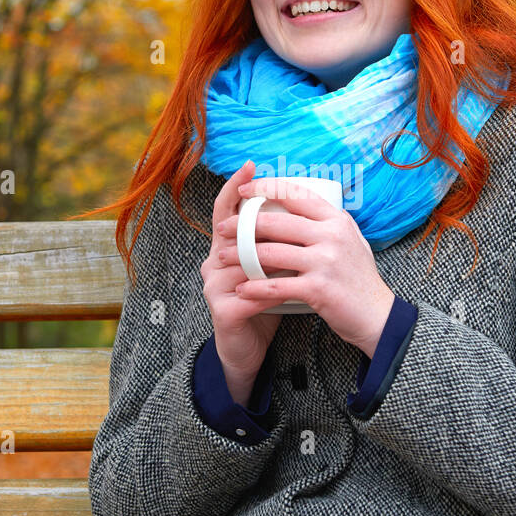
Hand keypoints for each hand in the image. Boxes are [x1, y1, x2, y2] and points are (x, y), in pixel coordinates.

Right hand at [199, 161, 282, 391]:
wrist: (249, 349)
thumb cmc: (262, 305)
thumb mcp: (270, 269)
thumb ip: (276, 244)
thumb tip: (303, 211)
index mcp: (224, 250)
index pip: (226, 211)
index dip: (236, 188)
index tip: (252, 165)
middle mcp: (212, 263)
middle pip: (235, 231)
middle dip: (258, 217)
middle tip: (285, 205)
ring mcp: (214, 287)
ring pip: (246, 262)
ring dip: (275, 257)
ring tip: (301, 252)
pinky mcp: (223, 311)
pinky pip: (253, 294)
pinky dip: (275, 290)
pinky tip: (294, 288)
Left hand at [216, 175, 395, 358]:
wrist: (378, 316)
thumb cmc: (360, 279)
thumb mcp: (352, 240)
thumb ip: (329, 223)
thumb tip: (303, 204)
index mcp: (337, 220)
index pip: (296, 194)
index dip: (266, 188)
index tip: (243, 190)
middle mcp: (332, 236)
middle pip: (276, 222)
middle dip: (242, 224)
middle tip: (222, 229)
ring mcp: (325, 262)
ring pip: (270, 253)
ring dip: (240, 255)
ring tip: (222, 257)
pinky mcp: (318, 289)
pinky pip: (276, 285)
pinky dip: (254, 288)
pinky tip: (241, 289)